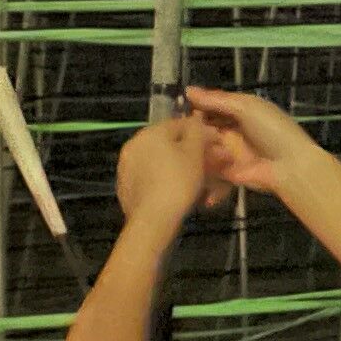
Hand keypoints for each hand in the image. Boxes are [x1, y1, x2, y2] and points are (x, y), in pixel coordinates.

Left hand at [115, 113, 222, 229]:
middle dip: (190, 154)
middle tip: (207, 168)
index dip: (202, 134)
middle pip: (168, 144)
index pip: (181, 124)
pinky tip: (174, 193)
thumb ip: (198, 131)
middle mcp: (134, 144)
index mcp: (150, 132)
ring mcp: (126, 166)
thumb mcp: (195, 153)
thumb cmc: (178, 182)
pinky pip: (149, 177)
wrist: (153, 219)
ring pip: (158, 162)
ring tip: (193, 183)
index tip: (216, 147)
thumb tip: (198, 121)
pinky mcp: (125, 186)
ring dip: (176, 167)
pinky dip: (162, 181)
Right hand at [182, 84, 323, 194]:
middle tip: (172, 127)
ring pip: (204, 146)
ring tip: (178, 145)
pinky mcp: (226, 172)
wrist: (289, 167)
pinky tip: (186, 162)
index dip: (196, 105)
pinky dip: (199, 165)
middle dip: (191, 127)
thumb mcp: (246, 107)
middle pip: (206, 126)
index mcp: (241, 111)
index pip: (213, 105)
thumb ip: (217, 100)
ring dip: (194, 145)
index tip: (175, 105)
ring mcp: (229, 152)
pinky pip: (208, 167)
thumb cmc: (271, 130)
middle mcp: (233, 130)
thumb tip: (188, 90)